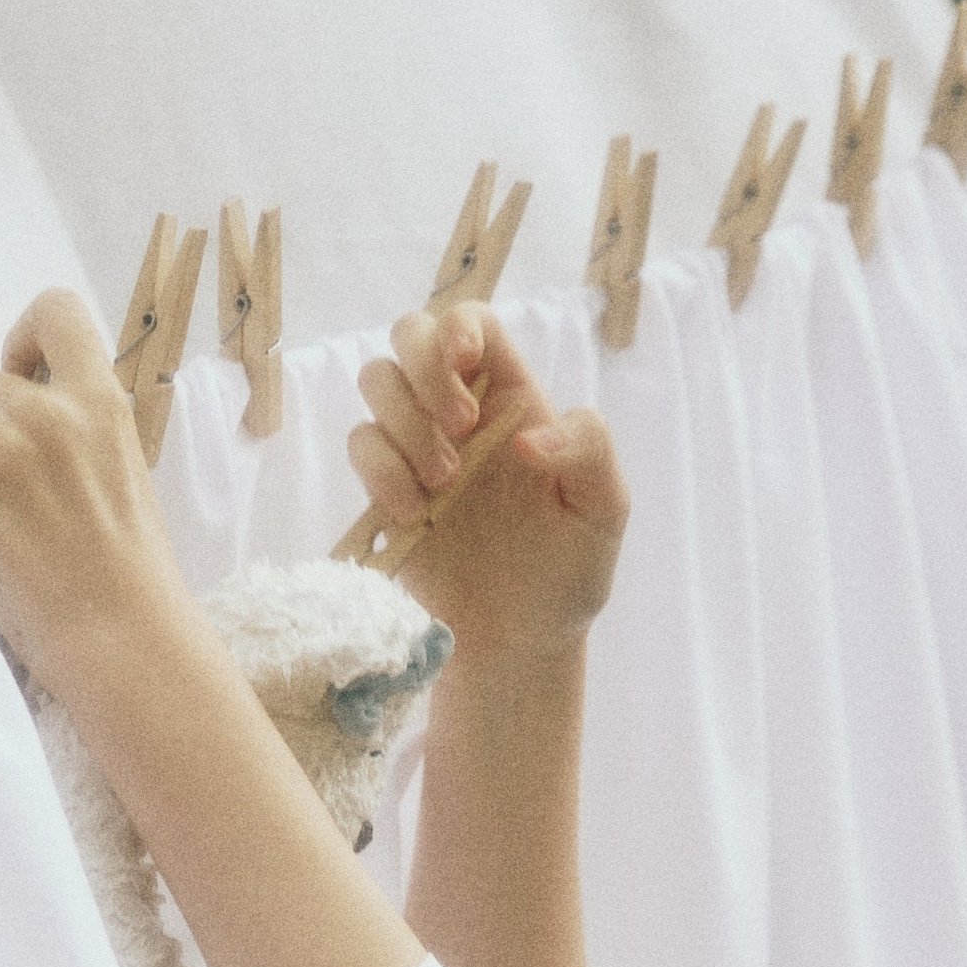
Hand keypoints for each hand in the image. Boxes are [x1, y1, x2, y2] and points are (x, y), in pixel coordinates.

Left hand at [0, 289, 191, 700]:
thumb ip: (86, 438)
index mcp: (105, 407)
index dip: (30, 334)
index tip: (24, 371)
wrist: (121, 635)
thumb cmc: (129, 576)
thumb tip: (29, 421)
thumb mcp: (125, 478)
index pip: (59, 314)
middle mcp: (54, 412)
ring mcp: (7, 443)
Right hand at [348, 304, 628, 659]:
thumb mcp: (605, 510)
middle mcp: (458, 412)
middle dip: (421, 366)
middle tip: (458, 427)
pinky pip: (360, 446)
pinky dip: (379, 470)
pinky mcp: (385, 490)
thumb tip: (530, 435)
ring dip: (403, 422)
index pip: (474, 324)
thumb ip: (588, 451)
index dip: (458, 326)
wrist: (519, 643)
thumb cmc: (569, 572)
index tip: (464, 362)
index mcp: (511, 399)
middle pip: (410, 334)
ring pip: (376, 382)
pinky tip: (413, 512)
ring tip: (442, 482)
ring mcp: (416, 448)